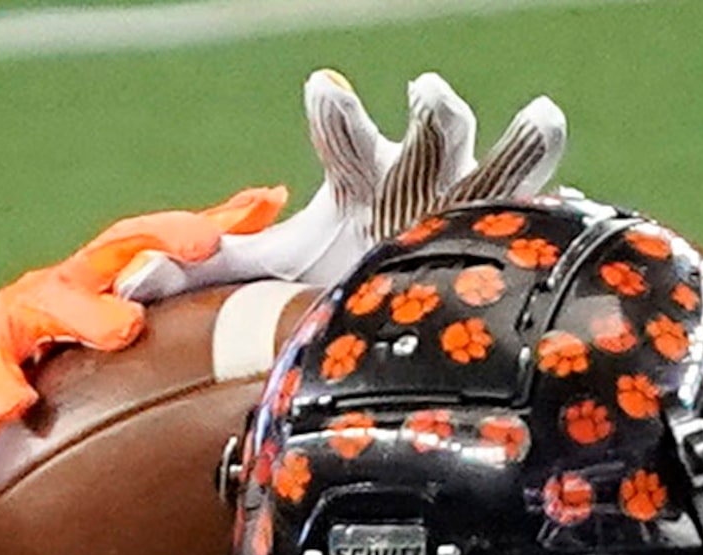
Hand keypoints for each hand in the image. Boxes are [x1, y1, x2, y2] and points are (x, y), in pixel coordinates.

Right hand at [0, 188, 284, 501]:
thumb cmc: (34, 399)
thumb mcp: (106, 381)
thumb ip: (162, 372)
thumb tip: (250, 388)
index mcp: (101, 293)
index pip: (163, 248)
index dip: (215, 224)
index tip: (267, 203)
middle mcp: (60, 293)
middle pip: (116, 250)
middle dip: (163, 241)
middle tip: (206, 246)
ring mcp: (9, 320)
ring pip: (52, 303)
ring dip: (90, 312)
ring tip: (124, 328)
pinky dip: (1, 382)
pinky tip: (18, 405)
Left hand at [116, 70, 567, 301]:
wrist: (386, 315)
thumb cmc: (322, 287)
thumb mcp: (263, 277)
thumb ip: (205, 270)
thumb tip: (121, 293)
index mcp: (362, 179)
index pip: (346, 139)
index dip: (337, 117)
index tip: (320, 90)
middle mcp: (422, 180)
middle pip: (433, 135)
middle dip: (434, 115)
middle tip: (430, 93)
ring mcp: (471, 209)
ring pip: (503, 167)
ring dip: (522, 143)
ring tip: (543, 115)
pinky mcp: (506, 246)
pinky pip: (541, 226)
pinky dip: (558, 216)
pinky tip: (581, 210)